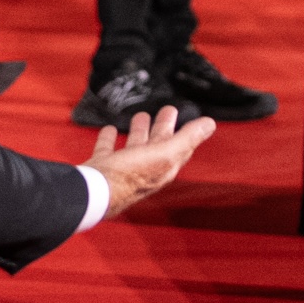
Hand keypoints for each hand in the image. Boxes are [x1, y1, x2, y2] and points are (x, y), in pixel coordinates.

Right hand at [80, 104, 217, 219]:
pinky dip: (110, 138)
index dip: (186, 132)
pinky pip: (108, 150)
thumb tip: (210, 124)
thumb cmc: (128, 175)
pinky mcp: (103, 167)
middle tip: (168, 110)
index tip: (190, 117)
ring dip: (139, 131)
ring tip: (141, 116)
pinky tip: (110, 130)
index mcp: (162, 167)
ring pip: (134, 146)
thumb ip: (186, 138)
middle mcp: (144, 170)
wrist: (93, 192)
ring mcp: (122, 170)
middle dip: (164, 127)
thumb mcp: (163, 153)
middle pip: (158, 145)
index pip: (180, 148)